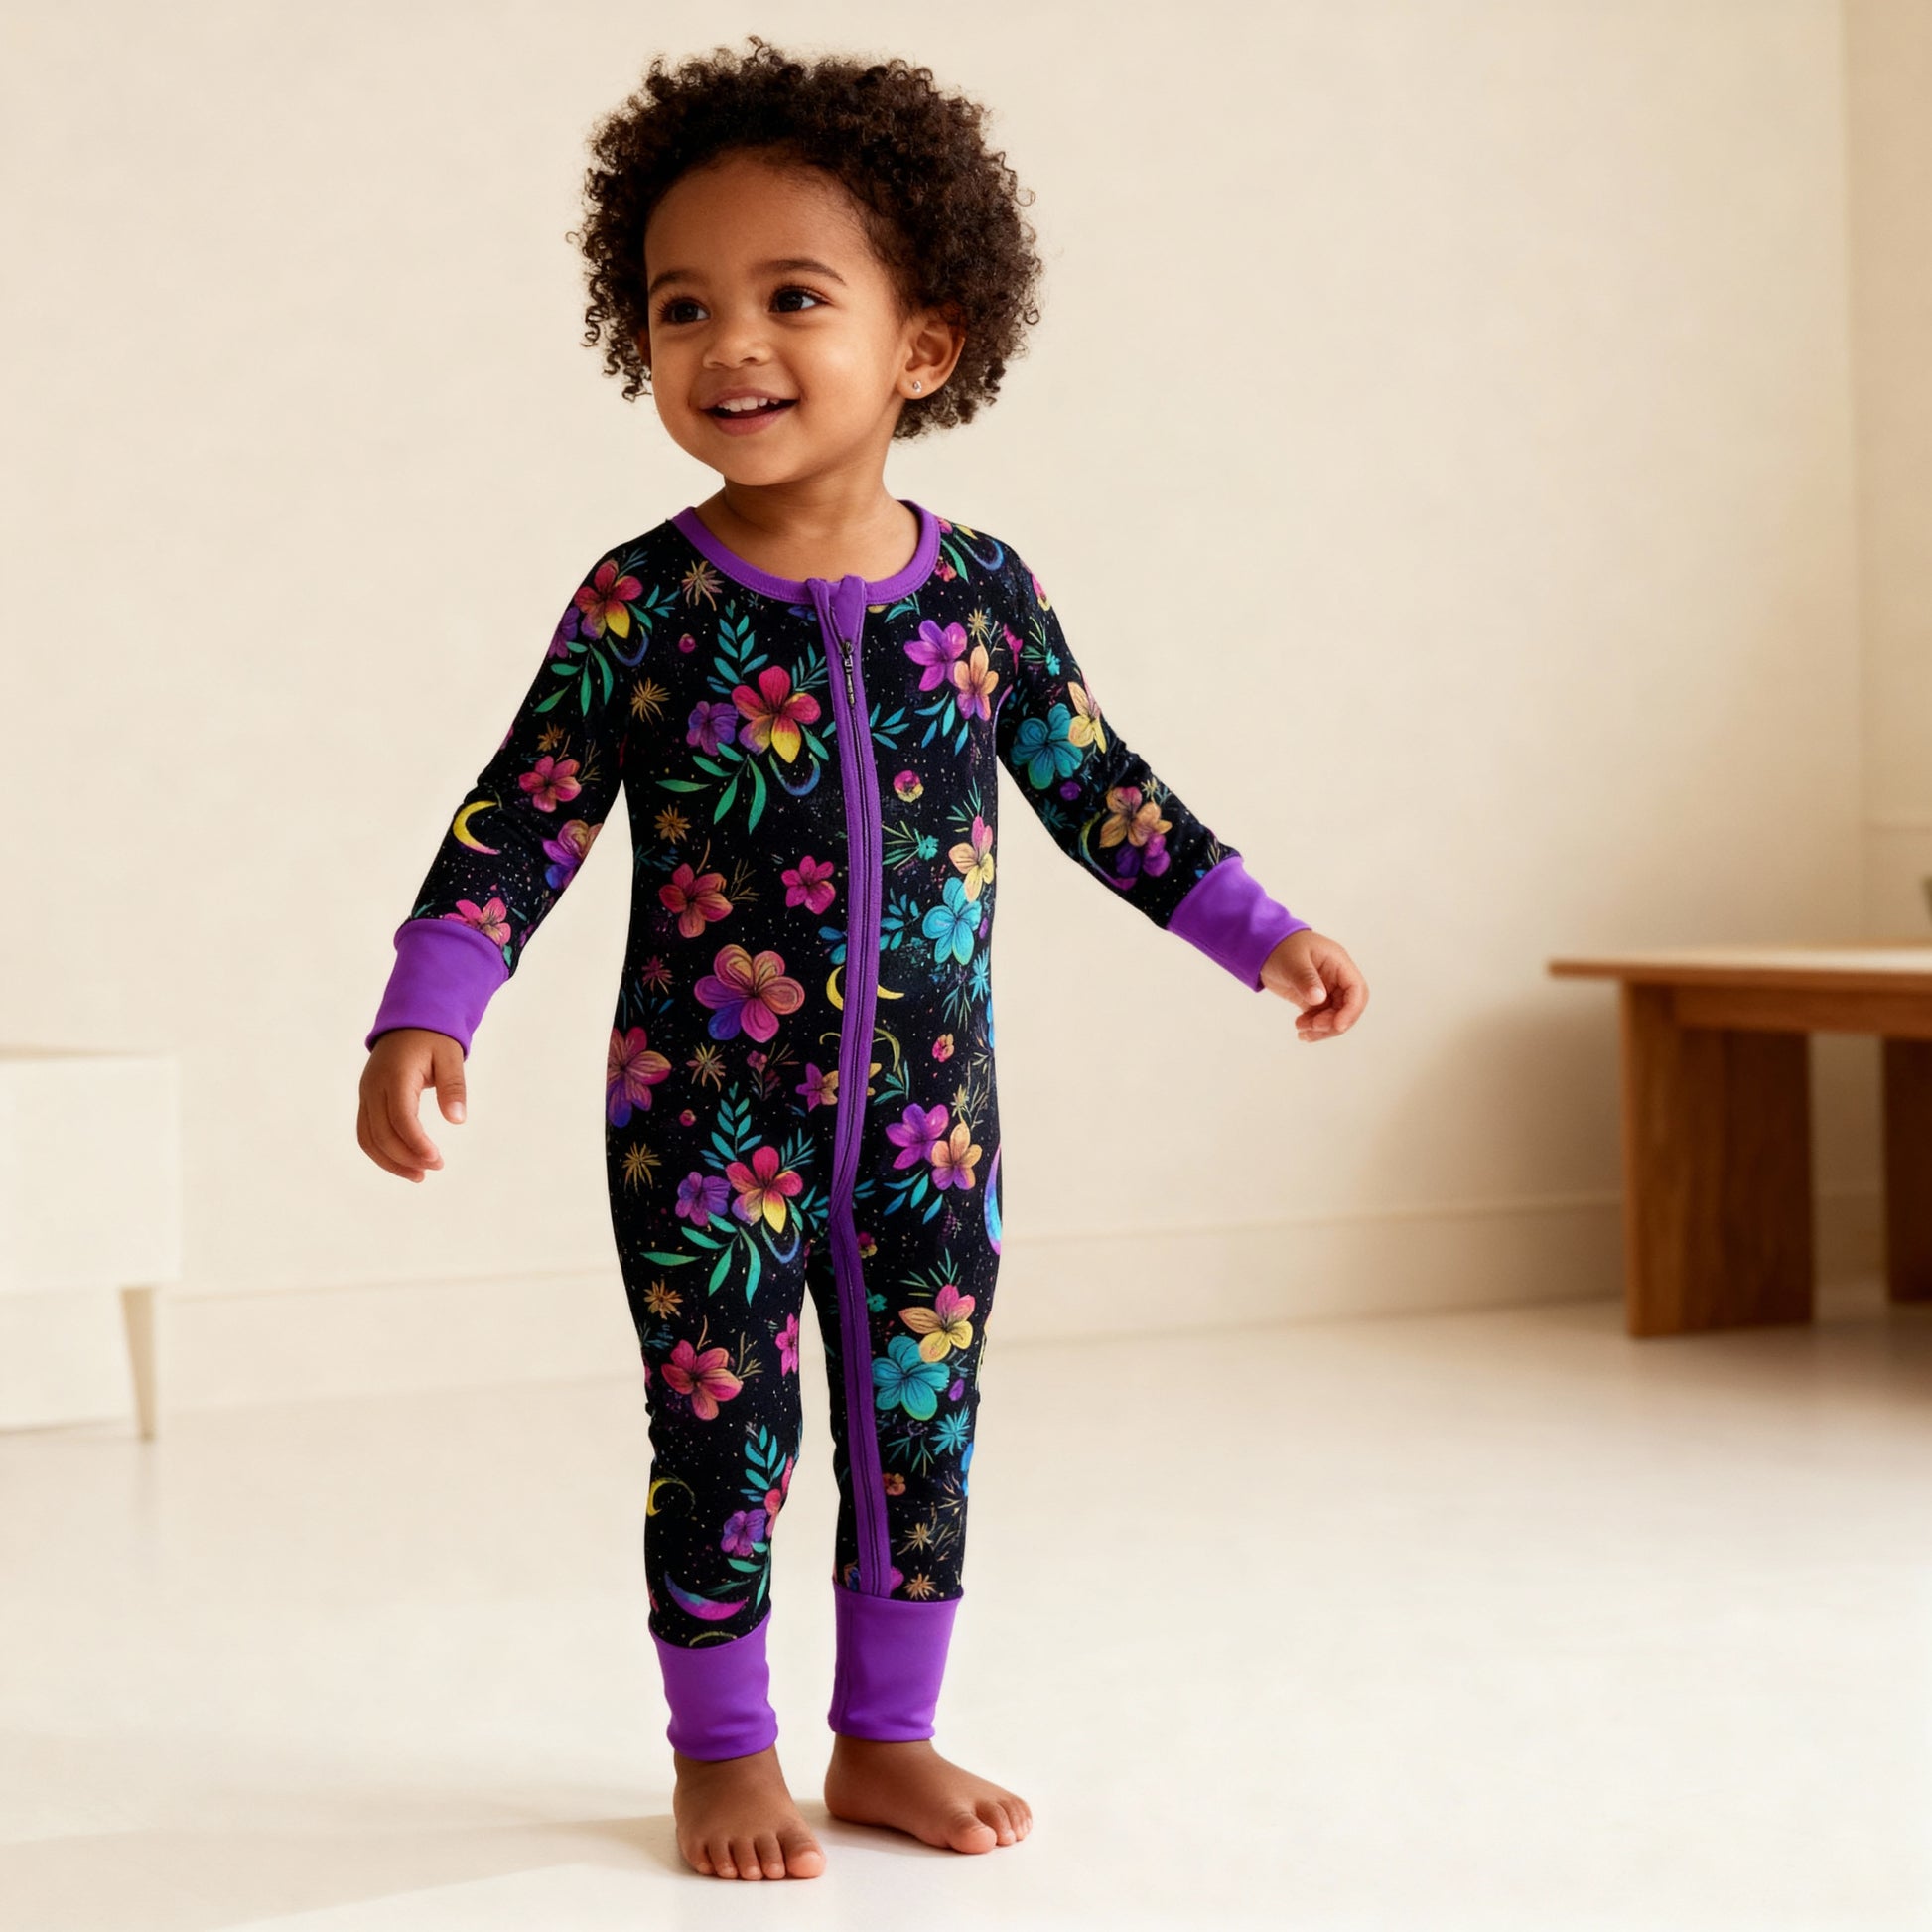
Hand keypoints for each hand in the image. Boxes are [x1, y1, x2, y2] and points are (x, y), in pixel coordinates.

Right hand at [357, 1027, 467, 1181]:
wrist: (408, 1022)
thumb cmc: (432, 1038)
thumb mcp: (450, 1056)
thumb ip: (453, 1087)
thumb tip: (457, 1119)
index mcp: (396, 1075)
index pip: (400, 1117)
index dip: (415, 1142)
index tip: (436, 1159)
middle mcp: (374, 1087)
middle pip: (381, 1133)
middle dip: (406, 1157)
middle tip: (436, 1167)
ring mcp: (366, 1094)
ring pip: (369, 1138)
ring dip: (391, 1161)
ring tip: (419, 1176)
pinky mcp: (367, 1101)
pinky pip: (367, 1133)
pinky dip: (382, 1152)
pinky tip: (404, 1163)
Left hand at [1260, 929, 1367, 1041]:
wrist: (1264, 948)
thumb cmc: (1281, 947)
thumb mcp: (1292, 960)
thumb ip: (1305, 978)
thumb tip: (1319, 998)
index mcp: (1338, 964)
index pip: (1356, 989)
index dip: (1351, 1009)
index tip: (1338, 1025)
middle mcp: (1336, 978)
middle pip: (1348, 1007)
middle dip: (1334, 1022)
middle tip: (1313, 1027)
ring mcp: (1327, 990)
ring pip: (1335, 1016)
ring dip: (1322, 1029)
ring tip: (1302, 1031)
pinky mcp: (1314, 1000)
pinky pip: (1321, 1018)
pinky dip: (1313, 1028)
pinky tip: (1301, 1031)